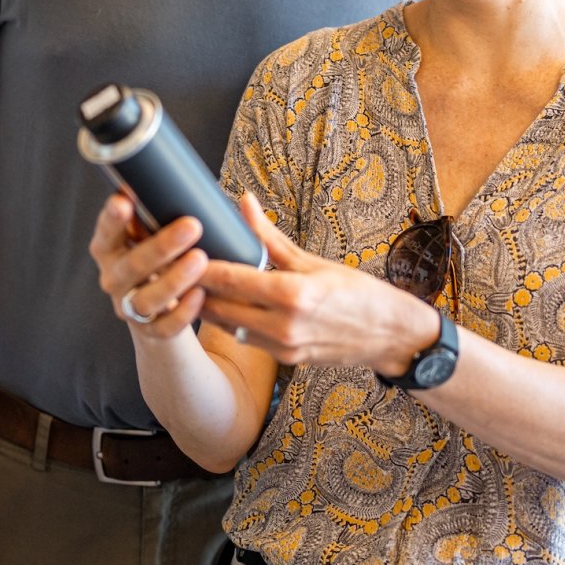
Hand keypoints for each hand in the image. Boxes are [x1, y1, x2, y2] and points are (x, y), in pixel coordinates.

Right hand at [90, 193, 209, 337]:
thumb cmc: (162, 259)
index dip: (112, 218)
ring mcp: (129, 307)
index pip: (106, 232)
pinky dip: (183, 312)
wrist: (163, 312)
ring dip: (174, 279)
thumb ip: (165, 211)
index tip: (124, 200)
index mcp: (110, 248)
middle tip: (192, 226)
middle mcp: (114, 277)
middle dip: (161, 246)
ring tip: (200, 260)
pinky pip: (165, 326)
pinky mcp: (150, 331)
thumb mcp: (156, 234)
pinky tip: (200, 295)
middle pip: (131, 265)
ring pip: (146, 298)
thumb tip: (194, 180)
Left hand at [198, 193, 436, 374]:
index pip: (230, 279)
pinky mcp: (284, 361)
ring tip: (193, 285)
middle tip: (176, 269)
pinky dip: (232, 322)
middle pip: (219, 308)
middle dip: (196, 289)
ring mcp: (282, 347)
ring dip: (210, 308)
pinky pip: (246, 339)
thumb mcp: (312, 259)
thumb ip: (270, 236)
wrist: (388, 335)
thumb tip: (244, 203)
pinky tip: (225, 305)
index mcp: (292, 294)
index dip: (200, 267)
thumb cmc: (355, 292)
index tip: (180, 253)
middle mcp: (283, 325)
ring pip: (228, 326)